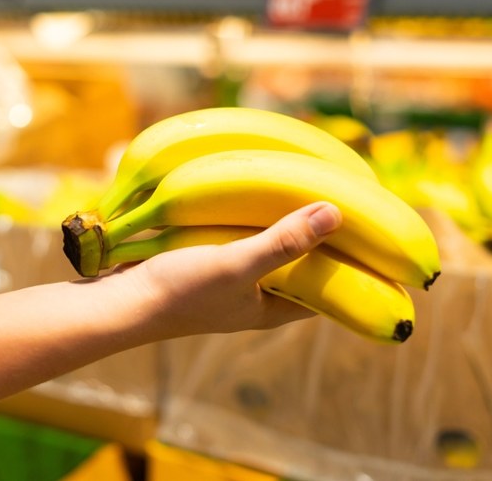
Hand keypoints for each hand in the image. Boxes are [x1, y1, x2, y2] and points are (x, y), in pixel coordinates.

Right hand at [113, 201, 341, 337]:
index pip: (329, 288)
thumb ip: (284, 242)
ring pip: (271, 246)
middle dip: (320, 234)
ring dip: (284, 220)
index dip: (352, 263)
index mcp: (273, 308)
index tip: (372, 230)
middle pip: (303, 263)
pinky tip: (253, 189)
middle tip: (339, 193)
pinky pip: (242, 235)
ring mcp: (232, 278)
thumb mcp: (237, 265)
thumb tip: (336, 212)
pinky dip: (252, 215)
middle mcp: (258, 295)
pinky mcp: (209, 260)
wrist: (120, 300)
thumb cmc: (180, 292)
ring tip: (303, 183)